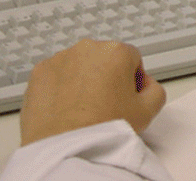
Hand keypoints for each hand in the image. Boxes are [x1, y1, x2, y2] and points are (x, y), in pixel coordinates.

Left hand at [19, 39, 166, 145]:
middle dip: (105, 77)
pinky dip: (60, 87)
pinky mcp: (39, 72)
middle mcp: (88, 48)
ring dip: (82, 80)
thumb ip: (155, 89)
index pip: (131, 59)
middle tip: (104, 105)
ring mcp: (61, 59)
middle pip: (103, 59)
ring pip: (78, 65)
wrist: (67, 147)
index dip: (131, 81)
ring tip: (82, 109)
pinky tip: (65, 108)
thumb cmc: (103, 129)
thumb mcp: (148, 111)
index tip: (125, 98)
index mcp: (117, 52)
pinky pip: (55, 75)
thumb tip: (147, 85)